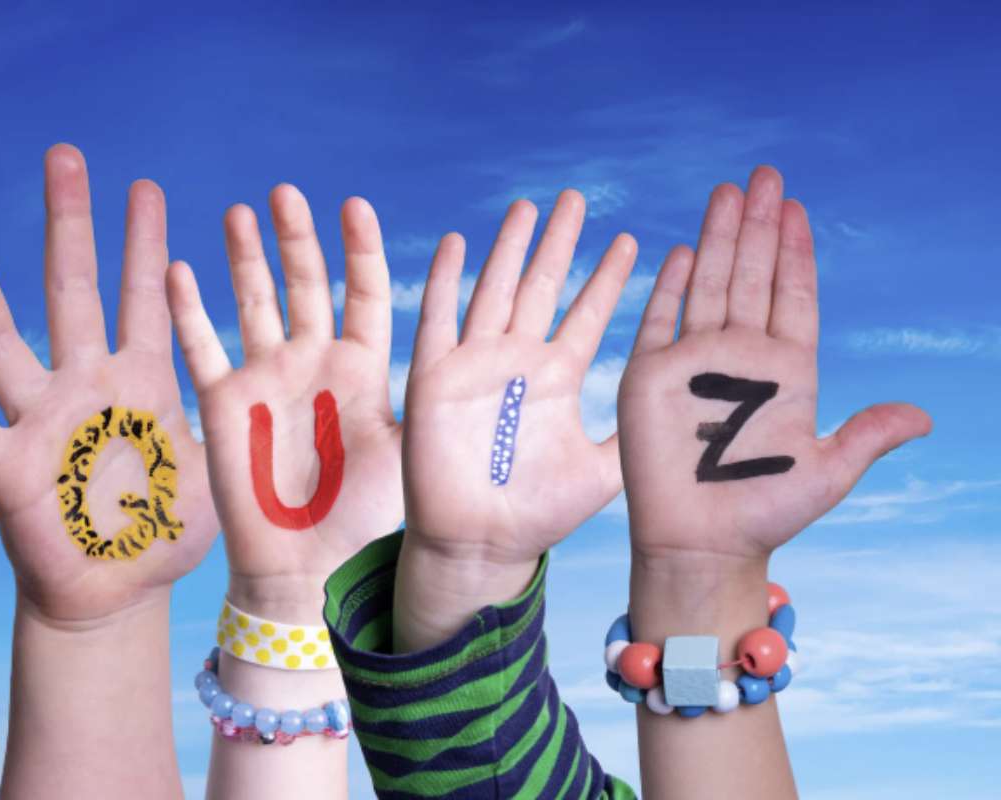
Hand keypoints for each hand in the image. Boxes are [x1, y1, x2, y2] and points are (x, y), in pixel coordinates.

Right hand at [0, 144, 218, 623]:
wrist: (118, 592)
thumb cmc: (166, 531)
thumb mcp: (219, 473)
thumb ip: (239, 429)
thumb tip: (286, 393)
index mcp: (143, 381)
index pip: (145, 297)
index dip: (145, 243)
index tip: (144, 186)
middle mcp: (88, 385)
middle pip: (74, 292)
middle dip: (72, 227)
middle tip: (65, 157)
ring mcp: (43, 420)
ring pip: (6, 342)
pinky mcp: (8, 467)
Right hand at [167, 185, 401, 620]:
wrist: (308, 567)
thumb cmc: (364, 517)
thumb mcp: (407, 451)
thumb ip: (429, 400)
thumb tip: (481, 354)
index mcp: (362, 367)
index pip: (363, 292)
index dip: (359, 249)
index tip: (355, 204)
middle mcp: (314, 361)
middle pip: (306, 284)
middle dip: (297, 237)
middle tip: (288, 192)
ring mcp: (267, 377)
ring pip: (255, 301)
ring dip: (247, 258)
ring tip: (241, 212)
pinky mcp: (225, 402)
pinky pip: (202, 346)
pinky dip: (189, 311)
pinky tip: (178, 269)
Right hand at [396, 191, 635, 647]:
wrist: (481, 544)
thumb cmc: (540, 514)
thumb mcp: (603, 472)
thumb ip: (634, 435)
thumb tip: (688, 415)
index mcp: (558, 376)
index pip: (586, 313)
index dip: (608, 278)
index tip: (633, 241)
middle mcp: (519, 360)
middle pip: (542, 286)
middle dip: (560, 243)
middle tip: (577, 198)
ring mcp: (476, 364)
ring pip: (495, 289)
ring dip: (509, 249)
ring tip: (528, 207)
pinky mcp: (436, 376)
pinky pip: (439, 318)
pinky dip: (445, 281)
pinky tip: (457, 243)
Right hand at [618, 166, 931, 571]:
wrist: (699, 543)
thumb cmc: (763, 513)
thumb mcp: (826, 474)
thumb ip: (866, 436)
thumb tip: (923, 418)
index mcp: (787, 371)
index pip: (793, 295)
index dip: (796, 252)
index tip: (798, 208)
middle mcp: (741, 357)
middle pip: (752, 276)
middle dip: (759, 226)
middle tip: (766, 175)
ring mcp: (693, 362)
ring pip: (710, 284)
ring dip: (719, 238)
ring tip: (728, 192)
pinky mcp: (649, 375)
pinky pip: (661, 318)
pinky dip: (671, 285)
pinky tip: (684, 251)